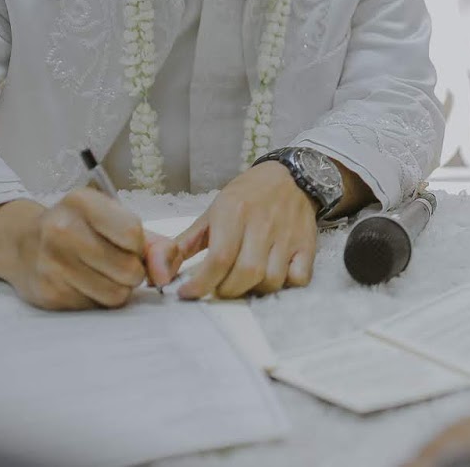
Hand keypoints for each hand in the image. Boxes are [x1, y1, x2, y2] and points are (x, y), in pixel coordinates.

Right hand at [0, 190, 177, 310]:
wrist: (22, 243)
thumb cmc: (81, 230)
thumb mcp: (117, 222)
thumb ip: (156, 245)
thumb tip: (164, 277)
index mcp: (83, 202)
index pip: (133, 234)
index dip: (139, 246)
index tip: (128, 244)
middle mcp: (61, 230)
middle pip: (128, 269)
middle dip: (133, 271)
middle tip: (118, 263)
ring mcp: (51, 263)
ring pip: (115, 294)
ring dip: (118, 288)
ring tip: (103, 274)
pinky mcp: (48, 293)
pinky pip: (94, 306)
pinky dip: (96, 298)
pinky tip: (83, 283)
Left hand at [174, 161, 317, 299]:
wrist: (292, 176)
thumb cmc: (248, 195)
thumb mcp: (213, 211)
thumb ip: (186, 242)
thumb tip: (162, 272)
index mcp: (234, 212)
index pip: (219, 258)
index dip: (200, 283)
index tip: (188, 292)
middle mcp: (263, 224)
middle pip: (245, 274)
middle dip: (226, 290)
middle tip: (218, 288)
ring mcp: (288, 236)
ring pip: (271, 280)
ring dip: (253, 290)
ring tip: (244, 281)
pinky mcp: (307, 245)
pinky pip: (299, 278)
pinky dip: (285, 284)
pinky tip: (272, 275)